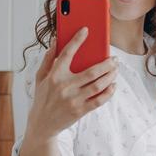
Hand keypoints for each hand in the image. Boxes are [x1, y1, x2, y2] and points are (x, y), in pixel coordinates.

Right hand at [25, 27, 116, 142]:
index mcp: (54, 76)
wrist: (42, 125)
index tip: (86, 30)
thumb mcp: (40, 78)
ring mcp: (73, 100)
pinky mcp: (80, 111)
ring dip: (111, 75)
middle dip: (107, 63)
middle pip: (92, 71)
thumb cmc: (42, 99)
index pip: (67, 53)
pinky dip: (109, 92)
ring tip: (115, 70)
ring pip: (98, 84)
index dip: (77, 40)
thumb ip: (48, 60)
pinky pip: (99, 100)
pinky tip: (113, 85)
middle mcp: (64, 87)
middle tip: (114, 58)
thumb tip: (55, 42)